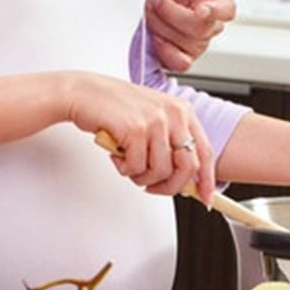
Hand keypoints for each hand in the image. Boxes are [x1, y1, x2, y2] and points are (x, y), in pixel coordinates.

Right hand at [62, 72, 215, 201]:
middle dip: (169, 186)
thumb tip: (185, 178)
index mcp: (182, 110)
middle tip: (153, 187)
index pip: (205, 152)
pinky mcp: (136, 129)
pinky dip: (125, 168)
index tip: (205, 197)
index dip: (206, 180)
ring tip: (128, 163)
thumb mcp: (153, 119)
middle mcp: (173, 113)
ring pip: (161, 171)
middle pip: (187, 167)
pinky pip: (137, 167)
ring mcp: (155, 120)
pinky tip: (117, 155)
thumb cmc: (115, 108)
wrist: (83, 92)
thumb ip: (170, 144)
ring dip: (141, 176)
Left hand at [142, 0, 234, 72]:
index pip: (228, 8)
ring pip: (190, 45)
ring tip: (147, 11)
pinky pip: (180, 63)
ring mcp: (192, 39)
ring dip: (164, 28)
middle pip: (203, 28)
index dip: (217, 11)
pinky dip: (167, 52)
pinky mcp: (175, 54)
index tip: (200, 9)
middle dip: (174, 14)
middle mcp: (206, 19)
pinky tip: (153, 36)